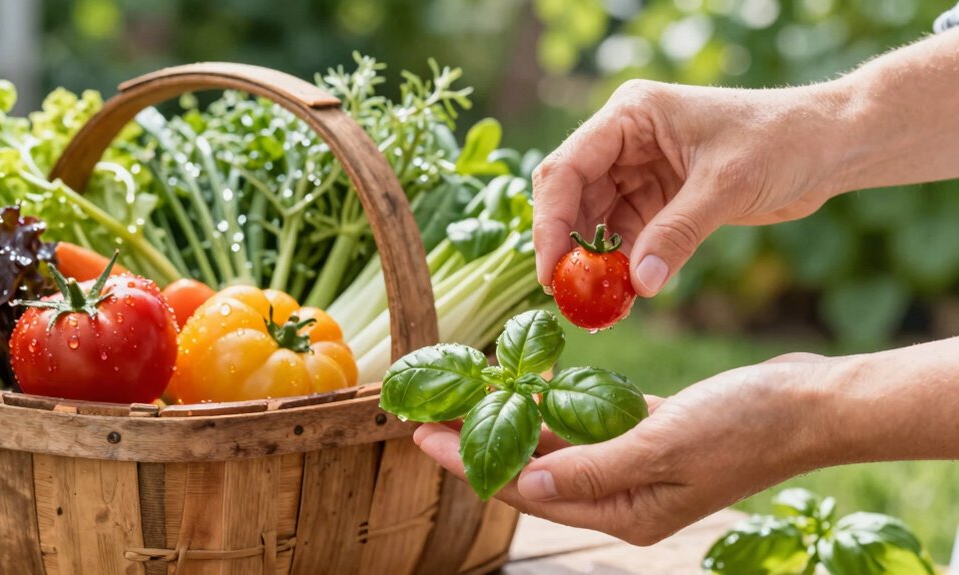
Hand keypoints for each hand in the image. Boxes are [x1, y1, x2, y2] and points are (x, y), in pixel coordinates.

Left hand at [414, 352, 835, 544]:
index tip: (424, 437)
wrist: (807, 405)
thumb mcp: (663, 446)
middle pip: (534, 470)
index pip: (529, 491)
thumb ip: (592, 467)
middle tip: (430, 413)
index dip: (472, 463)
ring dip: (513, 421)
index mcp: (625, 511)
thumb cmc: (744, 426)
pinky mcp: (650, 436)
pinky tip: (528, 387)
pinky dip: (558, 408)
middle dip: (480, 442)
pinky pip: (590, 426)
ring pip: (558, 445)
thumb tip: (528, 483)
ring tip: (467, 396)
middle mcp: (625, 495)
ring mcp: (637, 466)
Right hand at [532, 80, 849, 294]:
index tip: (550, 272)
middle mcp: (625, 141)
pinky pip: (627, 238)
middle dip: (568, 249)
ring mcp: (640, 171)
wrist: (831, 145)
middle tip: (571, 299)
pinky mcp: (660, 200)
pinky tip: (625, 298)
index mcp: (629, 116)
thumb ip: (677, 234)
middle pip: (572, 198)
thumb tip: (637, 286)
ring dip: (595, 264)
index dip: (551, 222)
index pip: (566, 169)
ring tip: (598, 307)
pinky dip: (623, 267)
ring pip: (596, 223)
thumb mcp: (726, 185)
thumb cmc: (782, 141)